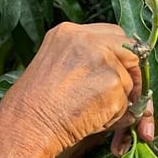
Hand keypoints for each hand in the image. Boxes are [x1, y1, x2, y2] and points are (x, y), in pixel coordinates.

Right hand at [0, 22, 150, 157]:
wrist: (26, 125)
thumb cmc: (32, 107)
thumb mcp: (53, 68)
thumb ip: (82, 62)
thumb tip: (114, 74)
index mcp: (68, 33)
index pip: (111, 35)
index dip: (119, 56)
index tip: (119, 73)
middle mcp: (88, 39)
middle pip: (129, 50)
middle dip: (131, 74)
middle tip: (126, 97)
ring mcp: (103, 59)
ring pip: (127, 81)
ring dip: (118, 102)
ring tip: (89, 114)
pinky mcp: (114, 82)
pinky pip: (127, 104)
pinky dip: (114, 117)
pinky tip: (91, 121)